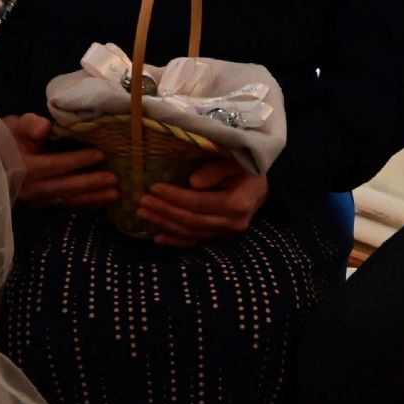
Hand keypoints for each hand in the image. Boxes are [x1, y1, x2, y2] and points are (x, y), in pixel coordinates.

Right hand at [5, 113, 117, 208]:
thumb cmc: (6, 138)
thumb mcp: (15, 125)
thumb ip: (30, 124)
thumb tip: (46, 128)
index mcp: (26, 168)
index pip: (57, 164)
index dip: (79, 160)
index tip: (101, 154)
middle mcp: (33, 188)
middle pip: (67, 186)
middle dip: (92, 184)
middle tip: (115, 179)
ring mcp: (37, 200)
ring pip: (69, 199)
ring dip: (93, 198)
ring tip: (115, 194)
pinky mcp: (41, 205)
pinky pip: (66, 205)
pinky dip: (85, 204)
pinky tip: (101, 202)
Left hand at [137, 159, 268, 246]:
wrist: (261, 187)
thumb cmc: (245, 168)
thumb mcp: (234, 161)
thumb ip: (215, 170)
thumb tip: (192, 182)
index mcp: (237, 203)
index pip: (199, 203)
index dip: (174, 197)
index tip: (153, 188)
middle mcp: (232, 223)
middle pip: (191, 220)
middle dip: (164, 211)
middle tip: (142, 201)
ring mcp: (226, 234)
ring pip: (190, 233)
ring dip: (164, 224)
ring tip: (143, 214)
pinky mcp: (219, 238)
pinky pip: (194, 242)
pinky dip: (175, 240)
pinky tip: (157, 236)